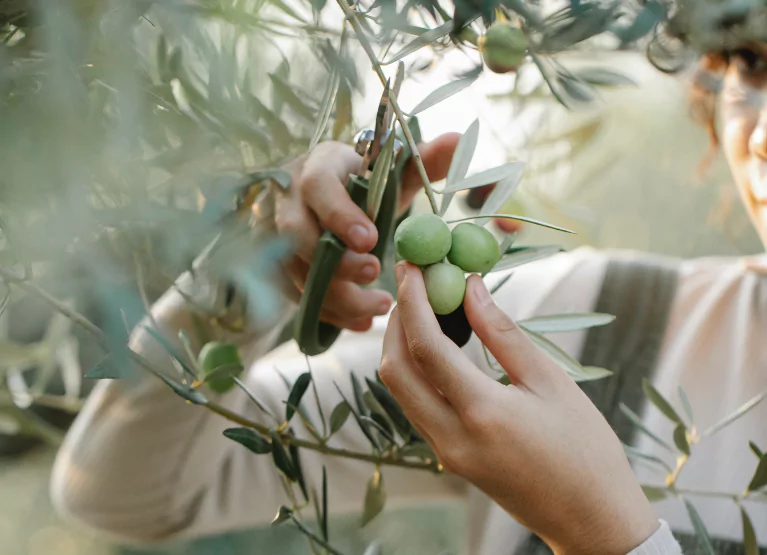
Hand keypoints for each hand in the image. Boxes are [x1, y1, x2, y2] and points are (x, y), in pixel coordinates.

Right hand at [272, 134, 459, 332]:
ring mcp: (278, 236)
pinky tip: (361, 322)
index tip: (371, 240)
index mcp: (318, 166)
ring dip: (336, 296)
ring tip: (379, 306)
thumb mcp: (393, 169)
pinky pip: (298, 296)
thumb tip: (459, 139)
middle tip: (374, 273)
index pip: (317, 186)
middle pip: (297, 235)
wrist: (331, 194)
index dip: (339, 215)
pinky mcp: (281, 266)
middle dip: (335, 262)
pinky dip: (330, 313)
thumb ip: (425, 159)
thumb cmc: (365, 182)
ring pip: (295, 272)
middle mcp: (289, 200)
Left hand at [379, 262, 658, 554]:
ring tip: (422, 305)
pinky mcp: (449, 458)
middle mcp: (451, 437)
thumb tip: (471, 288)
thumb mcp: (551, 383)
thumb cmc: (585, 448)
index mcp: (482, 413)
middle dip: (396, 321)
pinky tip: (436, 345)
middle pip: (396, 370)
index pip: (426, 348)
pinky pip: (416, 406)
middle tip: (411, 283)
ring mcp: (446, 452)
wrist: (590, 520)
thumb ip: (503, 334)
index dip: (413, 302)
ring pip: (401, 390)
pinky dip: (416, 370)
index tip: (412, 266)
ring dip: (402, 345)